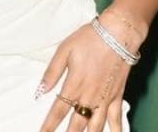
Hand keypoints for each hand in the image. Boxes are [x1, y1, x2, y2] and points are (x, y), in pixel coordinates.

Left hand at [37, 11, 142, 131]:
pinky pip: (117, 118)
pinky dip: (115, 130)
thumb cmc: (88, 40)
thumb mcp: (63, 51)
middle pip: (76, 123)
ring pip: (96, 125)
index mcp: (74, 85)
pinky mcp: (118, 96)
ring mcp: (105, 98)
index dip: (49, 125)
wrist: (117, 35)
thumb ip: (51, 73)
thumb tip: (39, 91)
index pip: (58, 111)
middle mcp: (89, 96)